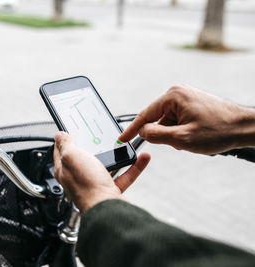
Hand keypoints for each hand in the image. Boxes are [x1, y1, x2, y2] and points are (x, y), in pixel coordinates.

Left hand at [53, 132, 150, 212]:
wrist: (107, 209)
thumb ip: (66, 145)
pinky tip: (140, 158)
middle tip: (99, 135)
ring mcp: (94, 185)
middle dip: (93, 145)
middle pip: (84, 158)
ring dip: (116, 154)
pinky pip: (123, 175)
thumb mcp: (72, 157)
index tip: (71, 130)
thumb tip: (59, 135)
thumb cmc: (87, 186)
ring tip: (124, 143)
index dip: (65, 140)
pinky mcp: (110, 191)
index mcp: (65, 170)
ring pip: (106, 165)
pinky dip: (133, 166)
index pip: (61, 151)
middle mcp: (78, 178)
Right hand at [119, 84, 254, 154]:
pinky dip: (181, 131)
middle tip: (180, 142)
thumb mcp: (183, 138)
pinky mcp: (191, 103)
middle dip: (164, 134)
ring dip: (174, 134)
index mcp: (173, 96)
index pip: (145, 115)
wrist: (244, 127)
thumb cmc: (218, 130)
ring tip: (193, 138)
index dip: (131, 130)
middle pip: (157, 119)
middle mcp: (177, 93)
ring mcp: (185, 97)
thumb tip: (141, 132)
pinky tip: (195, 135)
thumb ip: (156, 135)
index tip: (121, 139)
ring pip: (167, 122)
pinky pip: (176, 120)